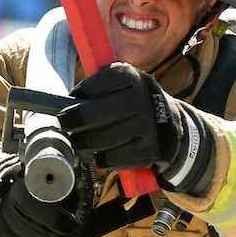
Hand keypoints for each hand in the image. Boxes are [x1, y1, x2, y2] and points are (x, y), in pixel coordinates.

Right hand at [0, 157, 81, 236]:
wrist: (4, 201)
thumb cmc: (38, 195)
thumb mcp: (53, 185)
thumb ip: (64, 192)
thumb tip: (78, 205)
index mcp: (19, 189)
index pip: (34, 205)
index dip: (56, 219)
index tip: (74, 225)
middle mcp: (4, 207)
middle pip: (30, 228)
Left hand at [59, 63, 181, 168]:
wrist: (171, 123)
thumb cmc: (134, 102)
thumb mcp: (123, 84)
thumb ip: (98, 87)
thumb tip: (65, 101)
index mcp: (131, 77)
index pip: (93, 85)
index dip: (77, 94)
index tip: (70, 101)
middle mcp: (141, 98)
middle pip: (92, 113)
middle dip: (71, 121)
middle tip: (64, 124)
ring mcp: (147, 124)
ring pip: (100, 139)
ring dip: (82, 144)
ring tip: (78, 143)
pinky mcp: (151, 149)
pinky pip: (114, 158)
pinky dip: (102, 159)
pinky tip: (100, 155)